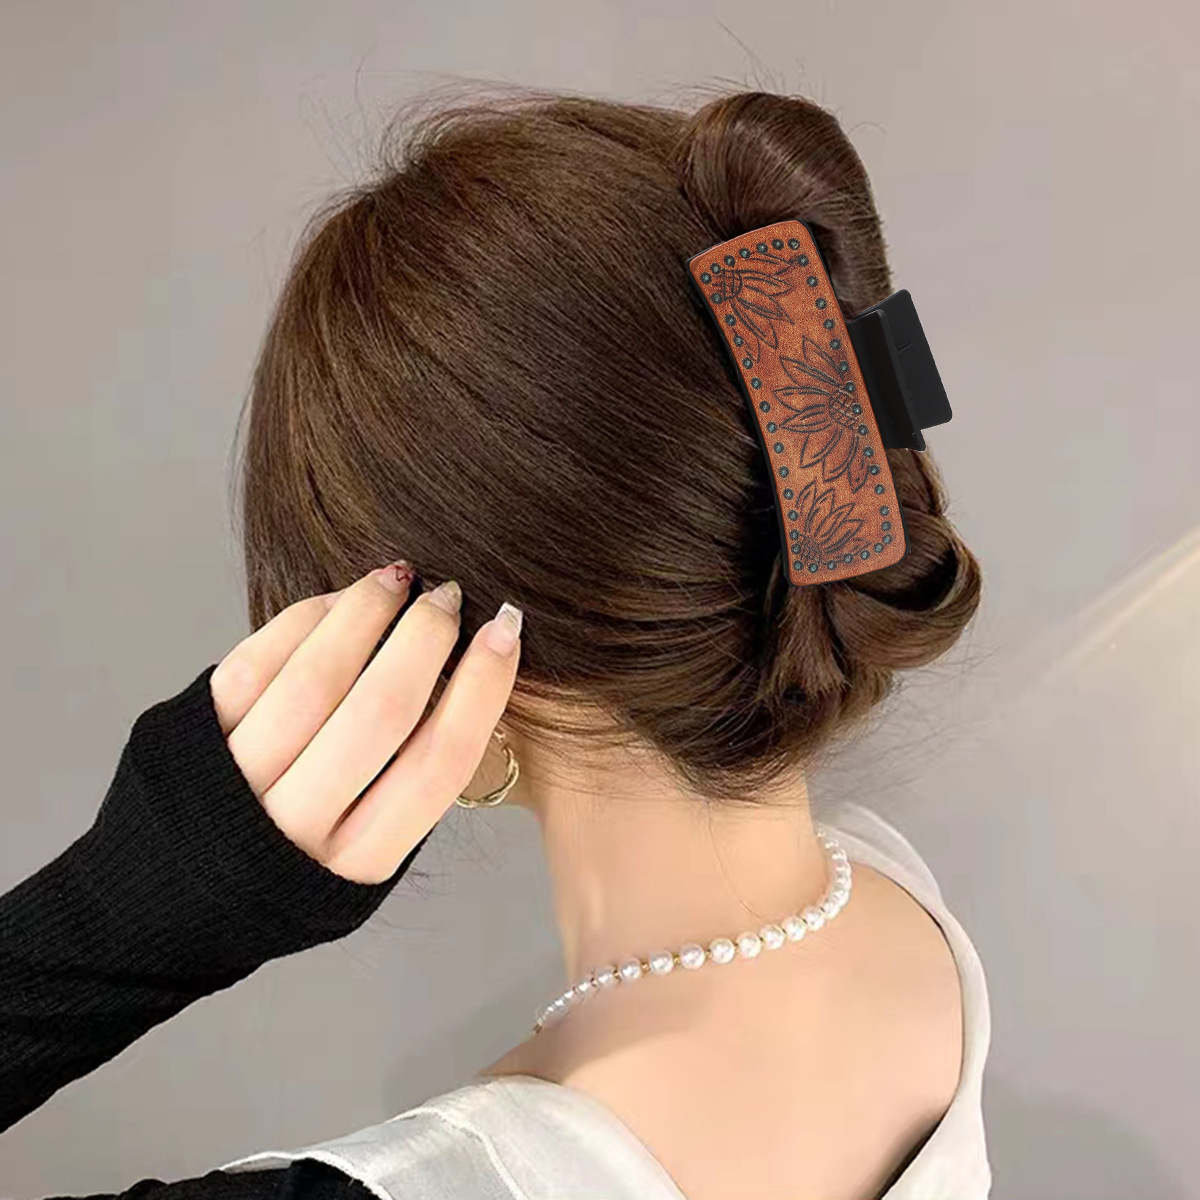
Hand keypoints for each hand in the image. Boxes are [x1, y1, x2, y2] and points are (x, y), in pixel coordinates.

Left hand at [207, 563, 521, 884]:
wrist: (166, 900)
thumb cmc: (289, 862)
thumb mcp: (362, 850)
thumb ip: (406, 781)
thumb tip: (460, 671)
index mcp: (357, 866)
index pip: (438, 765)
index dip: (481, 690)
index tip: (506, 633)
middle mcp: (296, 830)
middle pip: (382, 713)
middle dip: (426, 640)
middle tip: (450, 598)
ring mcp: (237, 784)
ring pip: (317, 681)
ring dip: (367, 616)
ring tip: (398, 579)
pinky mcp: (191, 740)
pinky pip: (255, 665)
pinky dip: (306, 621)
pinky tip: (340, 600)